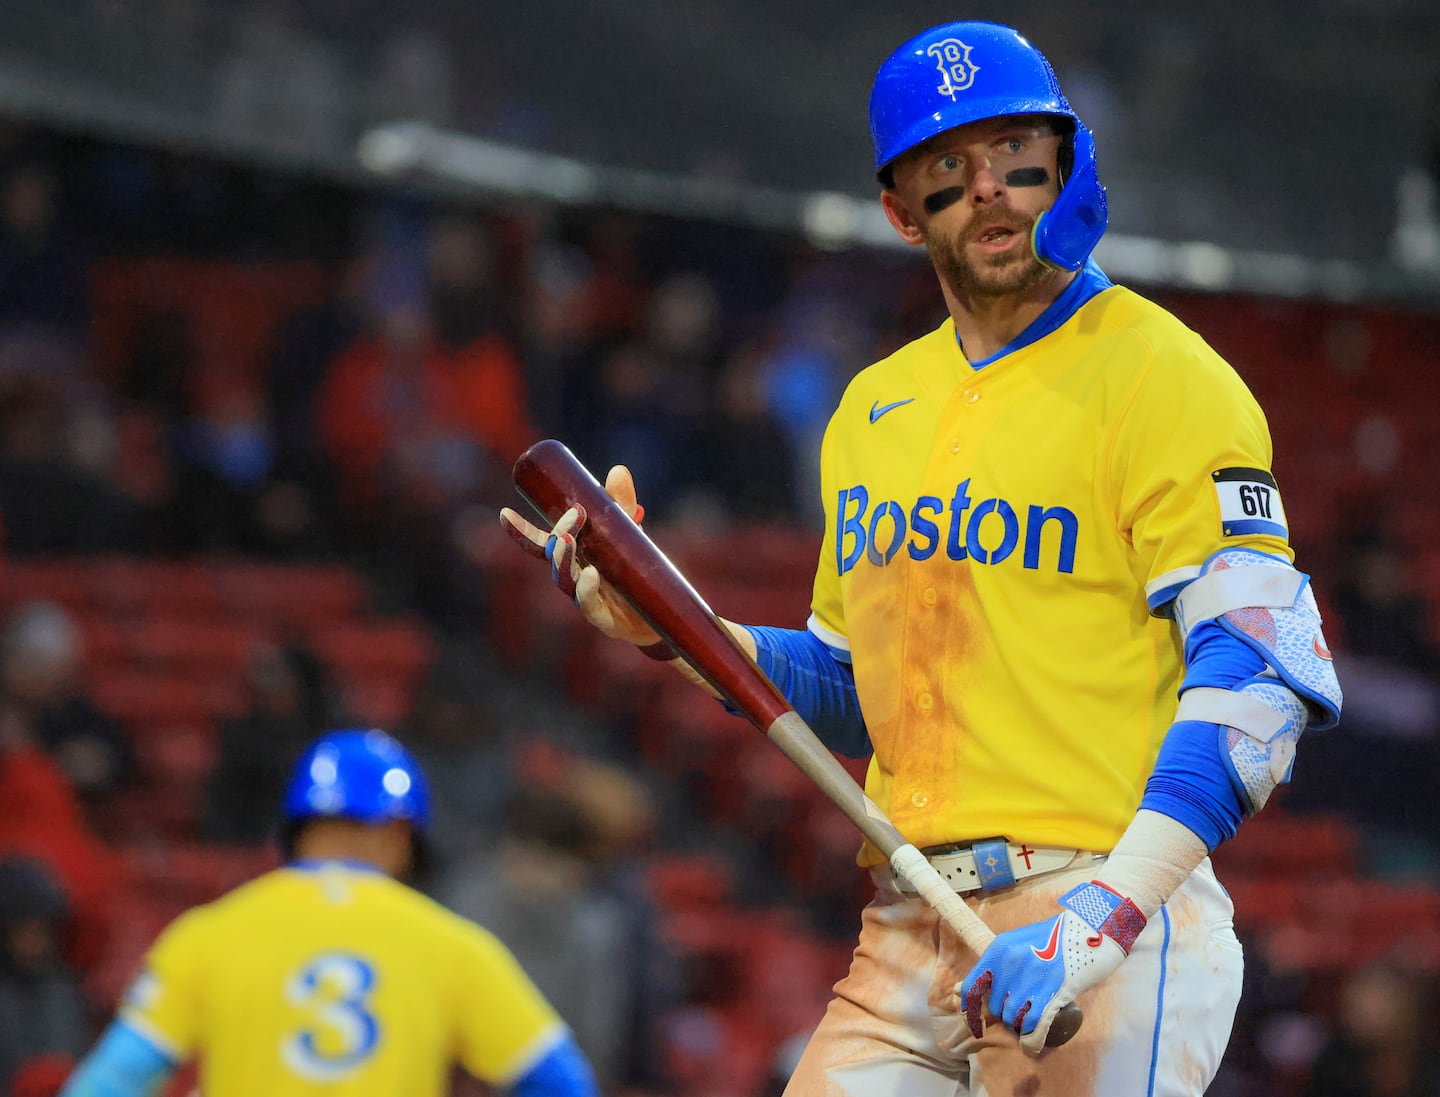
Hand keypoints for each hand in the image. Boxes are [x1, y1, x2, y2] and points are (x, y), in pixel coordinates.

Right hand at [499, 465, 661, 647]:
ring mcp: (587, 600)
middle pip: (554, 558)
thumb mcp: (630, 534)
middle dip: (557, 536)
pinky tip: (590, 574)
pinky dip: (587, 590)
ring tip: (567, 540)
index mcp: (574, 557)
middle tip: (574, 514)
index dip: (521, 532)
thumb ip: (621, 505)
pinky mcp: (606, 621)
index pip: (541, 545)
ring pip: (565, 582)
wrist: (662, 615)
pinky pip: (591, 607)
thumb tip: (617, 470)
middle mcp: (575, 578)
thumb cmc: (636, 572)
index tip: (505, 513)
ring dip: (563, 560)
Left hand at [957, 881, 1145, 1053]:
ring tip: (1033, 1013)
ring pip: (1013, 1018)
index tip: (975, 1023)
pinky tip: (1030, 1046)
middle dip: (1006, 1012)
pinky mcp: (1053, 994)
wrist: (1089, 930)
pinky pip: (1032, 1026)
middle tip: (1022, 1005)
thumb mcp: (1016, 944)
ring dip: (1020, 1023)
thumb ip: (991, 967)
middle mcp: (1011, 964)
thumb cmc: (1052, 939)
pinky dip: (1030, 1041)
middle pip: (996, 1007)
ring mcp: (1031, 979)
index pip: (972, 987)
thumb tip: (959, 991)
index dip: (970, 1010)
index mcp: (999, 949)